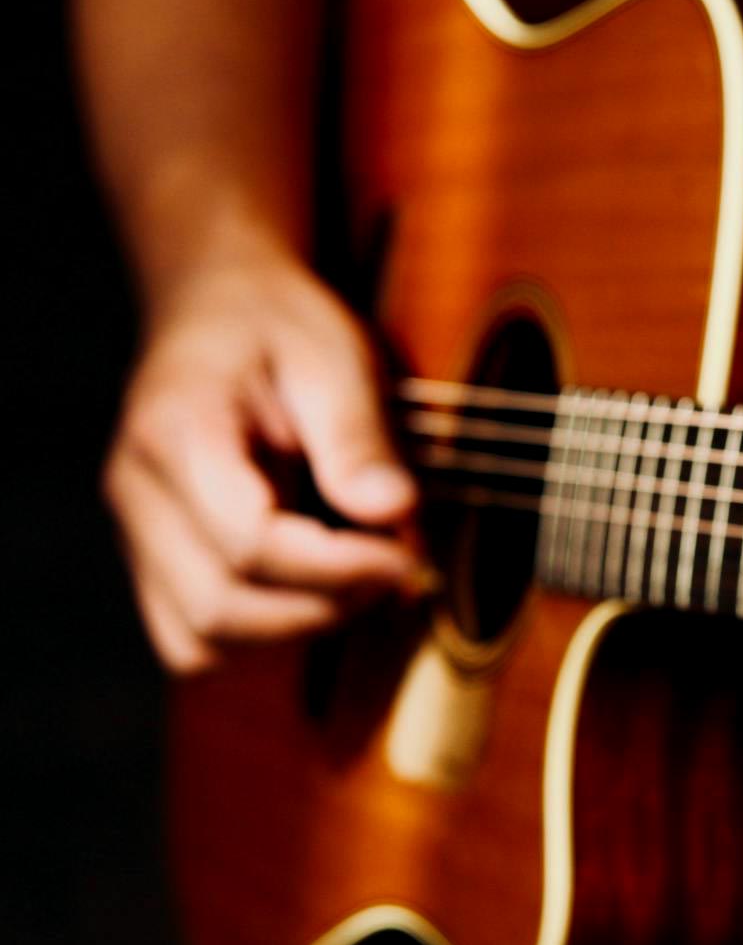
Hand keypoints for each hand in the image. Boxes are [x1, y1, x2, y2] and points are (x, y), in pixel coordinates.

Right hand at [103, 254, 419, 673]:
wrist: (218, 305)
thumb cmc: (278, 324)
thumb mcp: (335, 355)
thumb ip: (358, 435)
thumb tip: (393, 511)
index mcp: (176, 432)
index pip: (247, 542)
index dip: (336, 567)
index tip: (404, 554)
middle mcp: (136, 492)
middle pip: (218, 606)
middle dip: (323, 606)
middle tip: (395, 569)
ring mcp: (137, 533)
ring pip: (199, 640)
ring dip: (294, 629)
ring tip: (360, 579)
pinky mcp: (154, 559)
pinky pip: (194, 638)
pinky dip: (261, 634)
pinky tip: (318, 590)